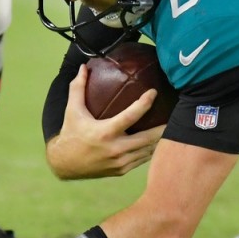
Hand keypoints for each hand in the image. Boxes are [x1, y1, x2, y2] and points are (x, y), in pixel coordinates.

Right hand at [45, 65, 164, 179]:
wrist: (64, 164)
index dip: (144, 103)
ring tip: (171, 126)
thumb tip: (83, 67)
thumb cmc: (70, 134)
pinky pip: (142, 159)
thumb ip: (78, 88)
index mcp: (105, 133)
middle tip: (175, 114)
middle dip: (163, 127)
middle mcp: (115, 149)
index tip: (153, 92)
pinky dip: (151, 149)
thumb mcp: (72, 110)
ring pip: (148, 151)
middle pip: (148, 138)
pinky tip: (158, 140)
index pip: (131, 116)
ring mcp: (120, 162)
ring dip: (160, 139)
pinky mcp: (122, 170)